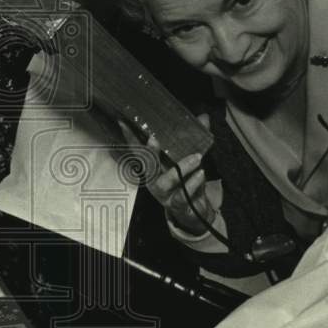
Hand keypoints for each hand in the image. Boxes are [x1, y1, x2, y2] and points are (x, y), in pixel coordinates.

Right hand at [120, 113, 218, 238]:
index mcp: (154, 168)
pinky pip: (181, 196)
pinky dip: (192, 184)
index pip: (139, 151)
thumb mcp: (191, 159)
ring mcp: (163, 195)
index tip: (123, 123)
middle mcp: (154, 180)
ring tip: (197, 158)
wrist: (196, 210)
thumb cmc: (188, 181)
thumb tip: (204, 117)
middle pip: (147, 166)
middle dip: (148, 153)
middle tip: (154, 138)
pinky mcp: (176, 205)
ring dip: (180, 169)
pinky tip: (200, 174)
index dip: (130, 139)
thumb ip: (196, 139)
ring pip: (164, 182)